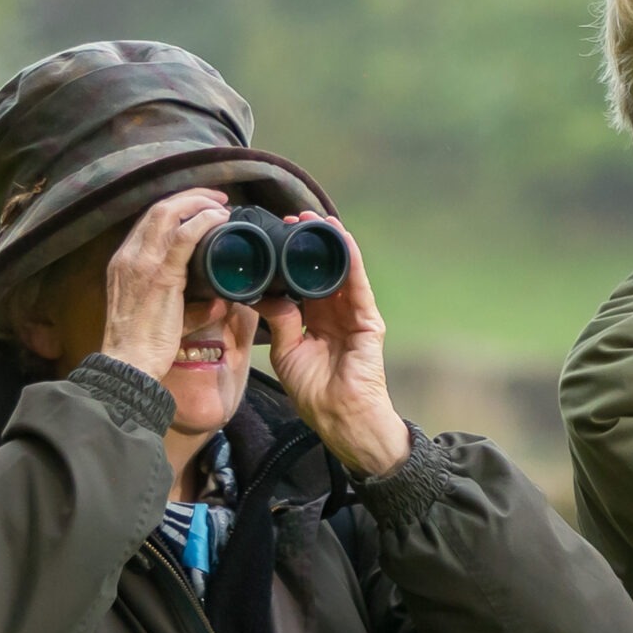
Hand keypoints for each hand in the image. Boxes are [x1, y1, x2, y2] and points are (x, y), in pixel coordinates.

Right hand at [100, 190, 231, 379]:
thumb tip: (217, 302)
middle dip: (190, 196)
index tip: (201, 206)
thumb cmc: (144, 344)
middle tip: (218, 198)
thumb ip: (190, 305)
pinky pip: (183, 236)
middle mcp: (128, 256)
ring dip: (199, 203)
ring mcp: (141, 263)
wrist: (128, 362)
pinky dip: (204, 221)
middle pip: (158, 208)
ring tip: (222, 204)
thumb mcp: (163, 314)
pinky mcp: (160, 274)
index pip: (149, 220)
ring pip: (168, 213)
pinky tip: (219, 219)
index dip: (177, 206)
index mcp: (124, 262)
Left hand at [260, 218, 411, 475]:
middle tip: (293, 218)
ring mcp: (354, 315)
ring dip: (330, 243)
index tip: (276, 237)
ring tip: (315, 219)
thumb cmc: (314, 391)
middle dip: (309, 244)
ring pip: (341, 271)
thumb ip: (280, 321)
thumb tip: (265, 294)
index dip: (290, 260)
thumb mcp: (286, 351)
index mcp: (314, 322)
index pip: (302, 283)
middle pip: (322, 271)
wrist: (340, 415)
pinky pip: (357, 283)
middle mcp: (335, 314)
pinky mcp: (368, 319)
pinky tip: (340, 237)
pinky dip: (350, 258)